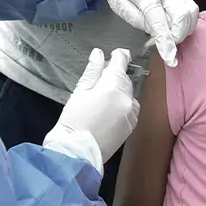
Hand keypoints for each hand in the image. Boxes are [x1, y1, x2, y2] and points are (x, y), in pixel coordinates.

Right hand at [47, 48, 139, 163]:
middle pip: (125, 79)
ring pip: (129, 94)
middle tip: (100, 80)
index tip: (117, 53)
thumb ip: (93, 71)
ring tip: (103, 99)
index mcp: (113, 86)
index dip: (119, 56)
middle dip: (116, 77)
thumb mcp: (80, 91)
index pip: (121, 64)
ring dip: (120, 91)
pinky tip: (108, 111)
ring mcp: (132, 113)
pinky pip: (130, 108)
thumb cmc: (74, 120)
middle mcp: (127, 98)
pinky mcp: (131, 125)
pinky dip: (123, 105)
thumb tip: (99, 54)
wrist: (77, 151)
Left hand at [104, 0, 198, 66]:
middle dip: (177, 35)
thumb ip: (138, 19)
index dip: (165, 39)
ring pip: (191, 11)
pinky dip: (188, 22)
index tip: (170, 57)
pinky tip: (176, 28)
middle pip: (181, 14)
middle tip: (165, 45)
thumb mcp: (119, 4)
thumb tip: (157, 34)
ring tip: (170, 36)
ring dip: (184, 30)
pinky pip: (192, 8)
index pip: (158, 17)